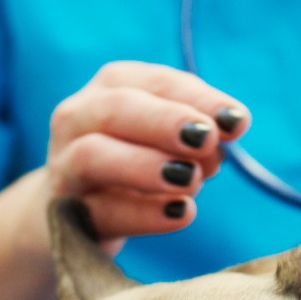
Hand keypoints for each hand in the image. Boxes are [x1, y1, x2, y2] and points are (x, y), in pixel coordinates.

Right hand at [29, 61, 250, 252]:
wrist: (77, 216)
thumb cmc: (135, 167)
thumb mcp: (170, 144)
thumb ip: (198, 138)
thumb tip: (225, 138)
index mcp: (113, 88)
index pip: (157, 83)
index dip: (198, 99)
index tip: (237, 122)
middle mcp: (79, 117)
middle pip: (115, 108)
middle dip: (164, 122)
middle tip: (206, 141)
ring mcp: (63, 166)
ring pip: (92, 156)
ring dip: (144, 165)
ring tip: (190, 179)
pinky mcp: (64, 213)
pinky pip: (100, 211)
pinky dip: (142, 214)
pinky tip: (180, 214)